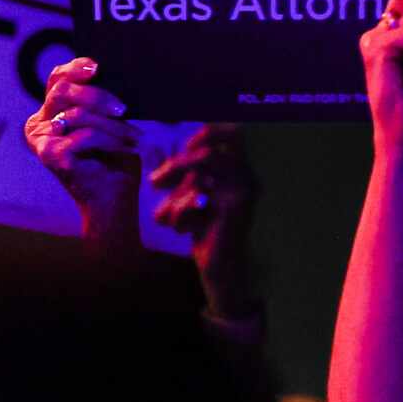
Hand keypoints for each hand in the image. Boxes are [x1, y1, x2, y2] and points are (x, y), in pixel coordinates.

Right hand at [25, 58, 142, 239]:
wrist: (113, 200)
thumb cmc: (113, 159)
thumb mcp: (108, 122)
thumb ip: (99, 100)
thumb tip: (105, 72)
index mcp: (49, 112)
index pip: (57, 79)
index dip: (75, 68)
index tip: (97, 67)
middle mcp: (37, 124)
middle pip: (63, 91)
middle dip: (97, 96)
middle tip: (123, 109)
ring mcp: (40, 140)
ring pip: (77, 114)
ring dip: (113, 125)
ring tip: (134, 136)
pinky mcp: (49, 155)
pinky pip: (85, 135)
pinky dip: (110, 140)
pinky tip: (128, 146)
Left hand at [149, 126, 260, 320]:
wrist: (223, 268)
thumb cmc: (206, 231)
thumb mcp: (194, 198)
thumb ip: (187, 177)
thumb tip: (164, 165)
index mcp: (239, 170)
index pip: (233, 133)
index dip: (208, 133)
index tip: (185, 146)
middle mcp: (247, 177)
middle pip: (208, 155)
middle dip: (176, 167)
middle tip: (155, 182)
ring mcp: (244, 192)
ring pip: (200, 175)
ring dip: (176, 195)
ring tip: (166, 216)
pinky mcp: (234, 209)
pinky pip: (197, 199)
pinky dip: (181, 212)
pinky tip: (182, 229)